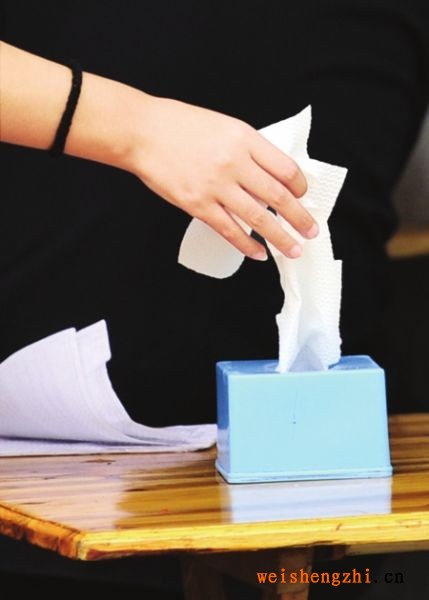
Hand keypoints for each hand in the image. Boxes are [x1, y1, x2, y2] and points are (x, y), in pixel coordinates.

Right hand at [128, 96, 317, 259]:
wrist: (142, 132)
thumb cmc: (179, 125)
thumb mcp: (223, 126)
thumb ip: (247, 149)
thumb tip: (269, 175)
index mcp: (244, 139)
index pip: (285, 168)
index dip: (300, 186)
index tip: (303, 196)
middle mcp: (235, 163)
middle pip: (279, 197)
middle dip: (300, 218)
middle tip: (311, 231)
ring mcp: (216, 186)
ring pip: (259, 218)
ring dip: (280, 238)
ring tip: (294, 250)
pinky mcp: (198, 205)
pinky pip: (229, 230)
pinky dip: (247, 245)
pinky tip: (258, 254)